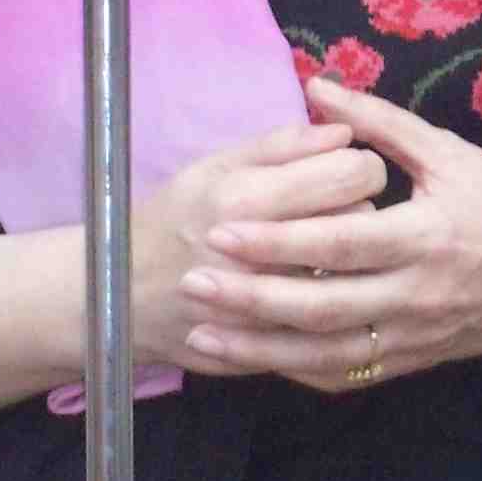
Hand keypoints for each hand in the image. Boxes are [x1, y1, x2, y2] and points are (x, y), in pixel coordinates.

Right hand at [132, 113, 385, 373]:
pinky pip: (332, 321)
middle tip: (337, 203)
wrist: (121, 298)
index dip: (360, 164)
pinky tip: (317, 283)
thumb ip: (281, 146)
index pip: (348, 175)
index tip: (345, 166)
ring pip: (353, 273)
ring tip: (326, 242)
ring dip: (351, 254)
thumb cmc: (172, 217)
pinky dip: (333, 299)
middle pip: (360, 222)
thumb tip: (343, 131)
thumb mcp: (214, 165)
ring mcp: (270, 312)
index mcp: (246, 200)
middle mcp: (263, 258)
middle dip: (359, 206)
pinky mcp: (273, 349)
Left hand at [179, 77, 481, 391]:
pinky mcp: (413, 362)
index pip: (337, 244)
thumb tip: (316, 83)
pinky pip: (345, 375)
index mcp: (426, 237)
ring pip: (324, 354)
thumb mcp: (449, 151)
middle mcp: (416, 296)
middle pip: (319, 307)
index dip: (275, 240)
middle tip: (194, 280)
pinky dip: (296, 369)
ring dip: (259, 348)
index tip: (221, 228)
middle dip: (250, 298)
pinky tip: (255, 357)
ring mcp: (413, 338)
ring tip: (205, 331)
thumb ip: (378, 120)